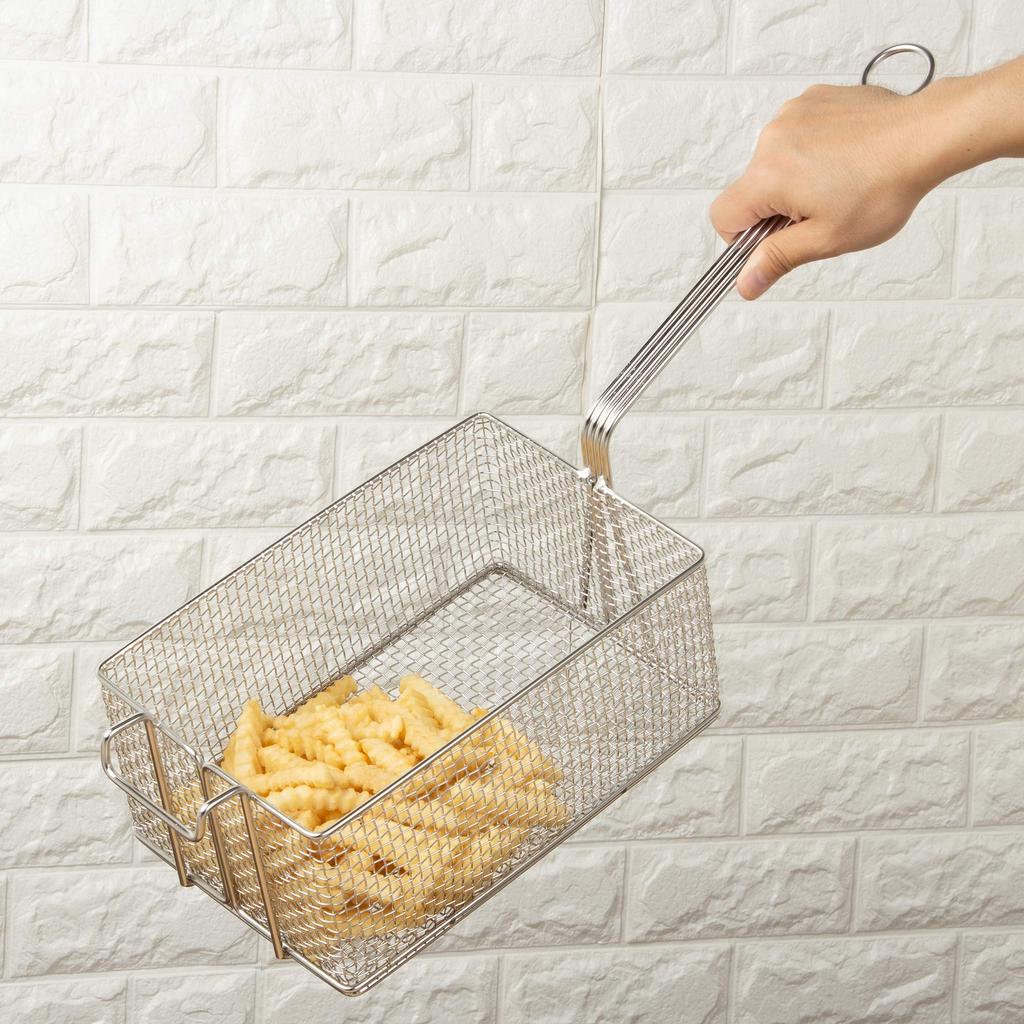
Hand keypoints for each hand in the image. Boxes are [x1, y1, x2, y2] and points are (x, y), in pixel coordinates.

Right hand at [711, 83, 944, 298]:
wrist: (926, 135)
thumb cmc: (884, 187)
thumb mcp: (826, 239)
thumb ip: (777, 260)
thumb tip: (745, 284)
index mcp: (768, 176)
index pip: (723, 216)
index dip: (743, 238)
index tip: (775, 241)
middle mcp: (772, 139)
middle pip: (752, 189)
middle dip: (778, 208)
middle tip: (822, 214)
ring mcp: (793, 114)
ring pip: (775, 163)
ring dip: (796, 179)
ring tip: (840, 184)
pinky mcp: (814, 100)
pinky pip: (796, 135)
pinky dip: (812, 151)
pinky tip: (844, 159)